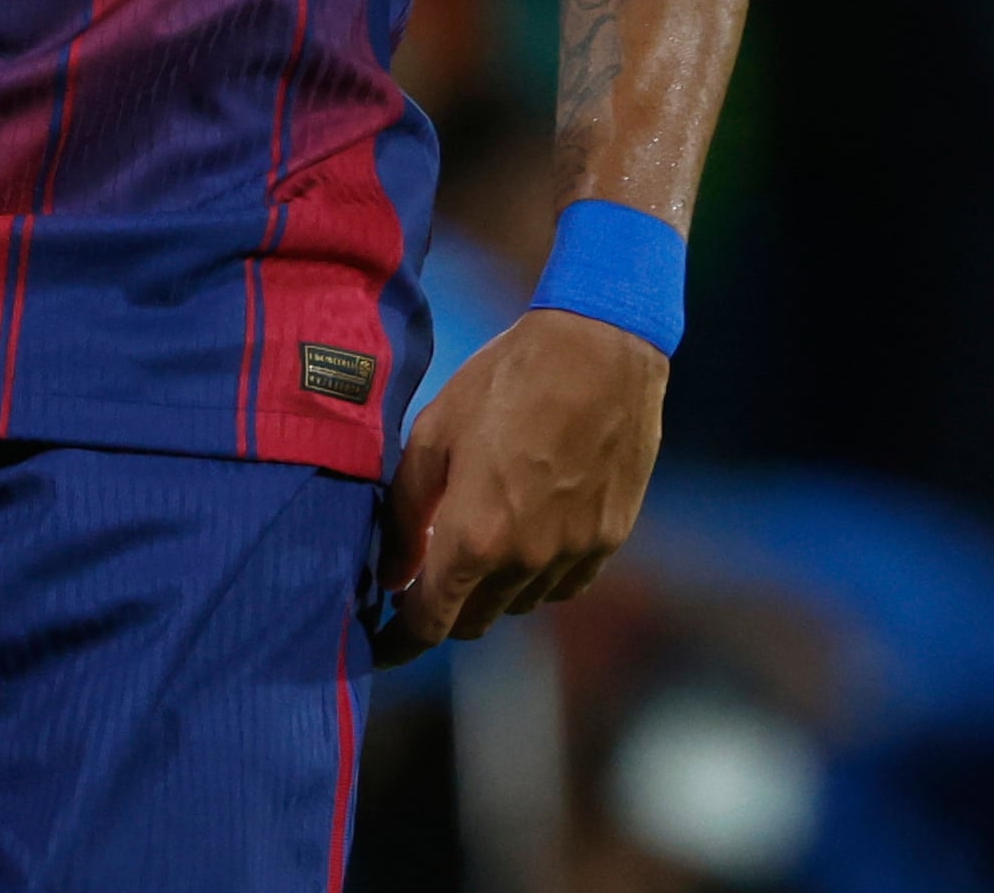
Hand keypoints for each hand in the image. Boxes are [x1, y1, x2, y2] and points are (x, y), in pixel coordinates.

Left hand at [374, 310, 666, 665]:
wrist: (599, 348)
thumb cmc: (506, 380)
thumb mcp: (433, 432)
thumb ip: (404, 512)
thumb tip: (391, 574)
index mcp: (473, 537)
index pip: (429, 621)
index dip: (401, 641)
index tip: (384, 645)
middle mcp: (525, 560)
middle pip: (474, 622)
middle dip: (444, 613)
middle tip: (426, 583)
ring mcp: (572, 553)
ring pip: (520, 605)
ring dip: (492, 592)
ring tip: (482, 545)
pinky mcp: (609, 538)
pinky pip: (565, 585)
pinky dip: (539, 578)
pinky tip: (529, 541)